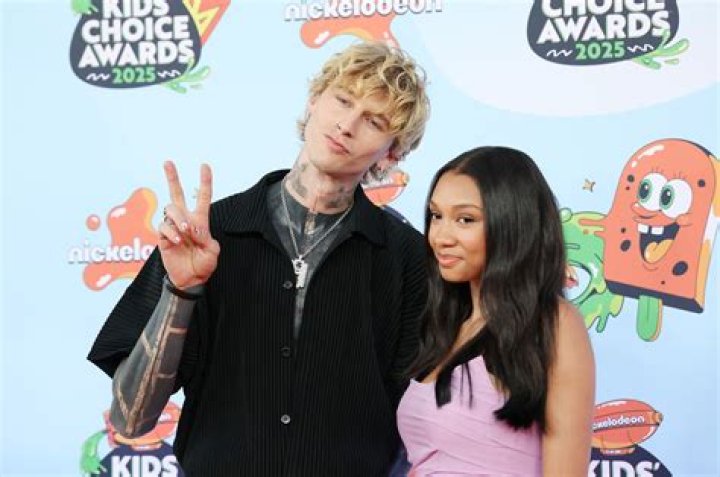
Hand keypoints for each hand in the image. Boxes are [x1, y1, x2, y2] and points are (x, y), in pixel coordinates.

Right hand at [158, 161, 219, 288]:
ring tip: (185, 231)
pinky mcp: (162, 237)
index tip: (204, 166)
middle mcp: (185, 220)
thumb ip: (205, 237)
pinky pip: (162, 226)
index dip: (204, 181)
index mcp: (201, 221)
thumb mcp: (212, 251)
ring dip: (178, 217)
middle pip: (177, 194)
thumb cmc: (204, 265)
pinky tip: (177, 241)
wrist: (190, 279)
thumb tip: (191, 226)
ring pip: (170, 209)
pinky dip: (170, 232)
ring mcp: (173, 227)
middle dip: (172, 177)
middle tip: (168, 162)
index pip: (202, 197)